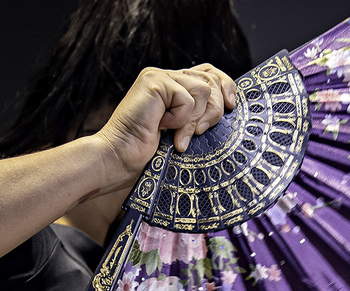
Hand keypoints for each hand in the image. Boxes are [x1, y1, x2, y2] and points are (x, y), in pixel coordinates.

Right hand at [97, 65, 237, 179]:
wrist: (118, 158)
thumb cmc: (145, 152)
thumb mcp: (181, 132)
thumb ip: (198, 115)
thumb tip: (227, 107)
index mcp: (172, 86)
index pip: (208, 73)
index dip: (225, 86)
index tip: (232, 107)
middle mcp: (165, 77)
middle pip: (211, 80)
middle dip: (214, 110)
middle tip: (199, 132)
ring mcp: (158, 77)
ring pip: (203, 90)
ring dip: (195, 119)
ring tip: (177, 135)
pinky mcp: (154, 83)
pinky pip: (187, 99)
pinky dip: (180, 120)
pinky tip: (161, 127)